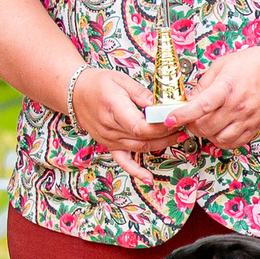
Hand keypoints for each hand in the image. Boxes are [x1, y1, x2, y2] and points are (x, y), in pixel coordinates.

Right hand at [72, 66, 185, 187]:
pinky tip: (148, 178)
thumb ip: (142, 93)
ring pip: (139, 148)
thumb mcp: (121, 80)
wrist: (75, 92)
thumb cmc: (98, 84)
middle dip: (166, 134)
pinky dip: (136, 171)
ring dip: (160, 145)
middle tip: (184, 126)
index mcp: (113, 109)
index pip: (140, 126)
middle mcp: (110, 128)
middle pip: (143, 138)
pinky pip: (123, 161)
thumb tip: (160, 104)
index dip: (160, 127)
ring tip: (177, 137)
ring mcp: (109, 139)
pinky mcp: (108, 144)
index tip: (175, 120)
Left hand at [177, 46, 259, 148]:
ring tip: (206, 124)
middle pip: (206, 126)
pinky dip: (223, 141)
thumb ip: (203, 84)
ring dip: (207, 134)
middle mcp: (237, 106)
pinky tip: (220, 130)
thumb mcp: (222, 66)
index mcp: (226, 87)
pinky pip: (235, 143)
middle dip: (192, 125)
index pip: (200, 106)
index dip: (182, 115)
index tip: (170, 119)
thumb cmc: (252, 64)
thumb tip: (189, 100)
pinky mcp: (255, 126)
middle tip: (190, 119)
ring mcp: (247, 118)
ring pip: (219, 138)